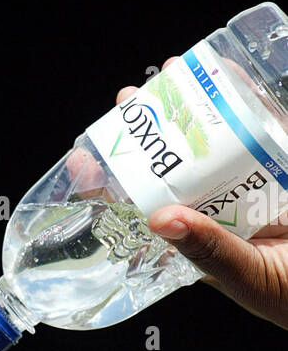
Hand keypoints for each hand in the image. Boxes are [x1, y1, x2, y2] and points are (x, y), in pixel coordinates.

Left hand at [116, 58, 287, 329]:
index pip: (141, 208)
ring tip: (168, 74)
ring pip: (212, 139)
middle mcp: (218, 206)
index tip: (84, 157)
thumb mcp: (248, 276)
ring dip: (191, 106)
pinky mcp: (283, 163)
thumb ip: (209, 251)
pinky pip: (263, 126)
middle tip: (128, 99)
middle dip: (149, 131)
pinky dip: (248, 99)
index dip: (111, 184)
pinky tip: (229, 75)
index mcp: (196, 239)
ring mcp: (252, 183)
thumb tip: (159, 220)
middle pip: (172, 163)